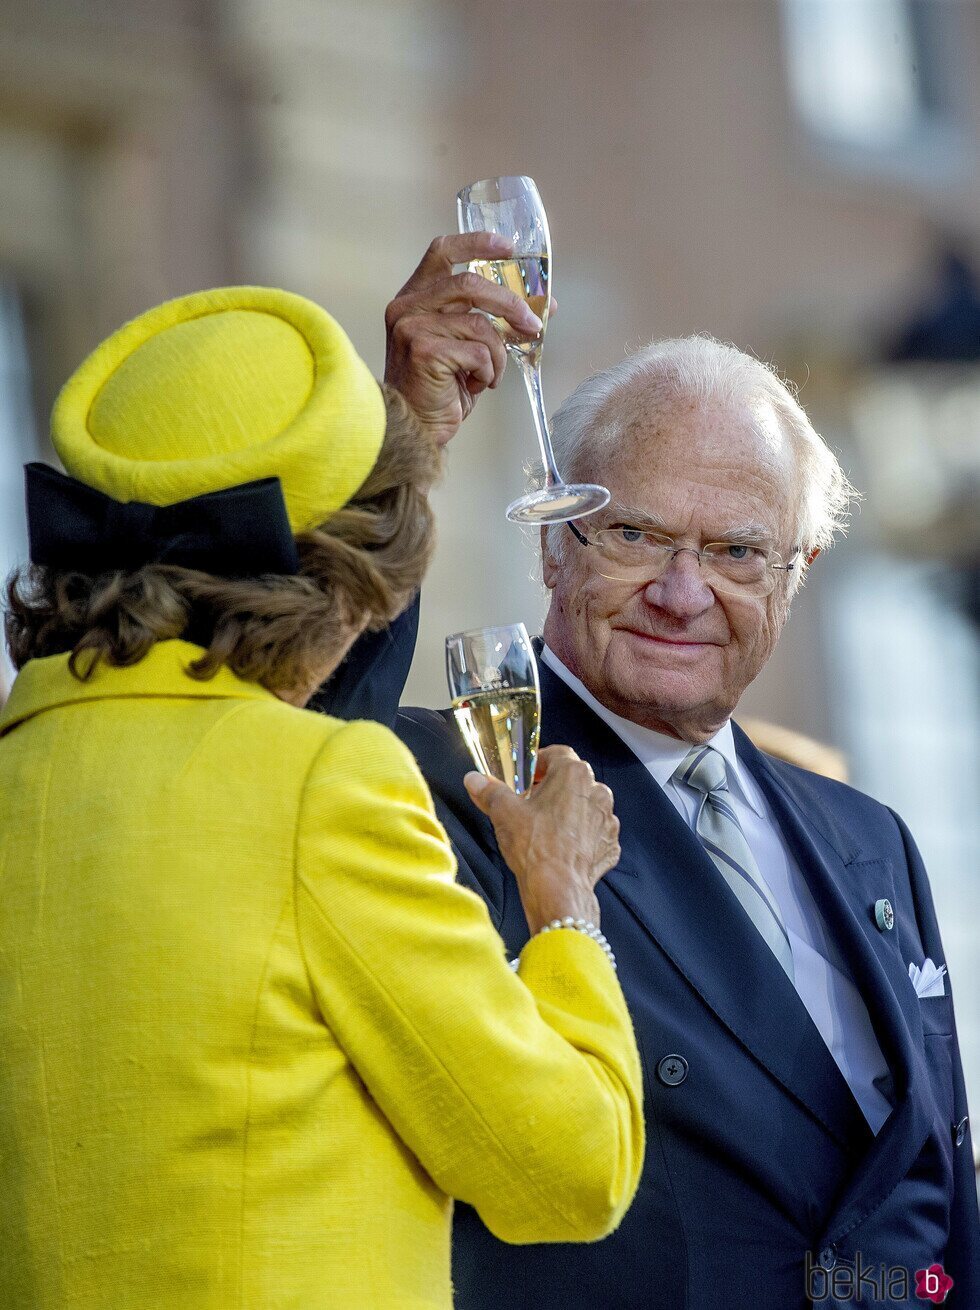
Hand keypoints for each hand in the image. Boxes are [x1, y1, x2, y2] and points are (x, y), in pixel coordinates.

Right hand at [384, 233, 543, 447]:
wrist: (415, 428)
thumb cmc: (439, 389)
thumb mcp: (464, 344)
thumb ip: (488, 319)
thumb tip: (542, 307)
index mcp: (413, 298)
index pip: (442, 252)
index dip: (476, 243)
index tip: (507, 246)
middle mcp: (407, 308)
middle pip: (470, 283)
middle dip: (510, 303)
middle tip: (533, 324)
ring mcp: (412, 328)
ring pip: (479, 324)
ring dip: (499, 353)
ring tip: (492, 374)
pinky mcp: (425, 352)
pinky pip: (478, 352)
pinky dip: (489, 371)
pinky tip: (477, 385)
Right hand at [464, 745, 619, 933]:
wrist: (558, 890)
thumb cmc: (534, 846)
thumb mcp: (503, 812)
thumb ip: (489, 790)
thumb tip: (475, 780)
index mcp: (574, 774)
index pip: (558, 754)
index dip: (539, 762)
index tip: (527, 774)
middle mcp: (597, 792)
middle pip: (573, 780)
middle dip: (552, 788)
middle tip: (531, 801)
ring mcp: (607, 820)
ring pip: (585, 806)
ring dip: (568, 811)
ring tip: (545, 827)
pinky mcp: (610, 844)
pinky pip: (594, 833)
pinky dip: (580, 836)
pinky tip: (561, 847)